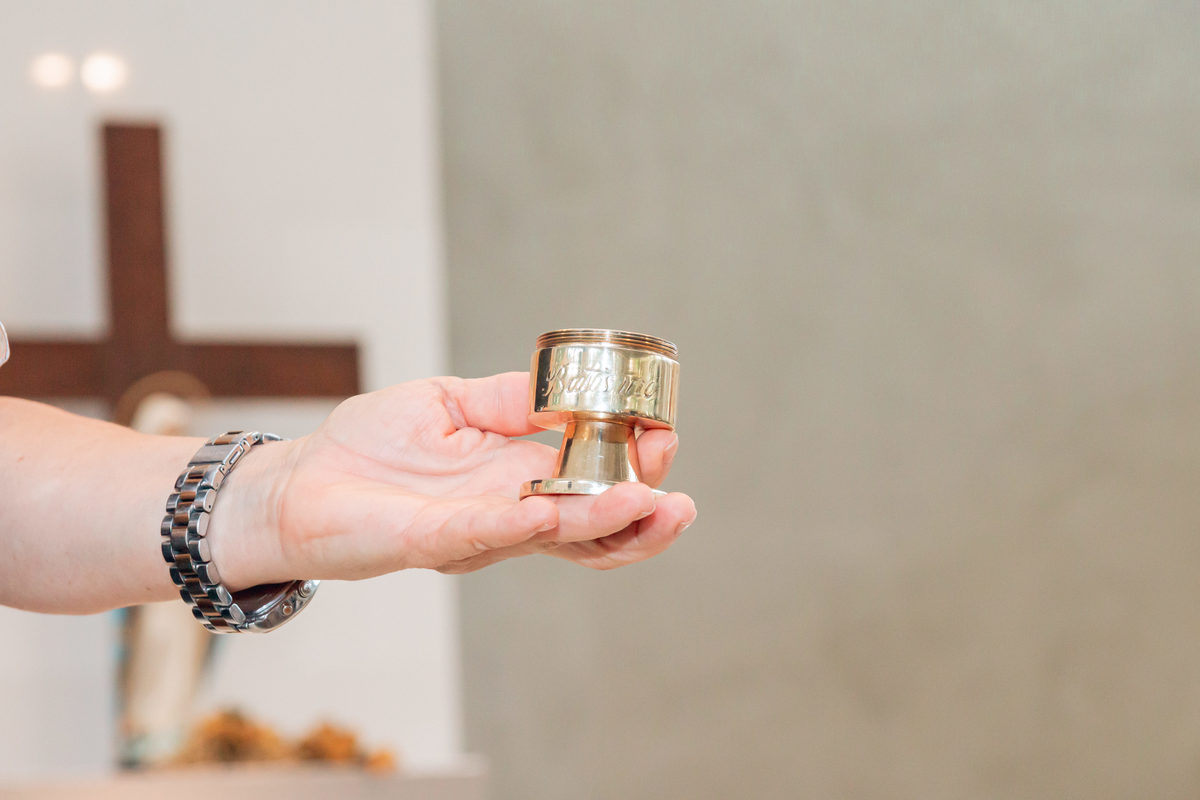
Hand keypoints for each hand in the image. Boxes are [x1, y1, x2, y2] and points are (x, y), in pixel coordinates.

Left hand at [215, 372, 695, 586]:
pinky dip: (524, 522)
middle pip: (592, 529)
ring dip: (603, 526)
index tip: (664, 440)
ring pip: (554, 539)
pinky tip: (555, 507)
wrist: (299, 481)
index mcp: (519, 479)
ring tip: (649, 507)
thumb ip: (508, 400)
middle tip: (678, 502)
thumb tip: (567, 388)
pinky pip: (486, 532)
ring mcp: (475, 532)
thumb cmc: (370, 447)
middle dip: (641, 519)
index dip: (635, 470)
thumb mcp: (450, 404)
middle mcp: (509, 513)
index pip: (594, 485)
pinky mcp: (432, 539)